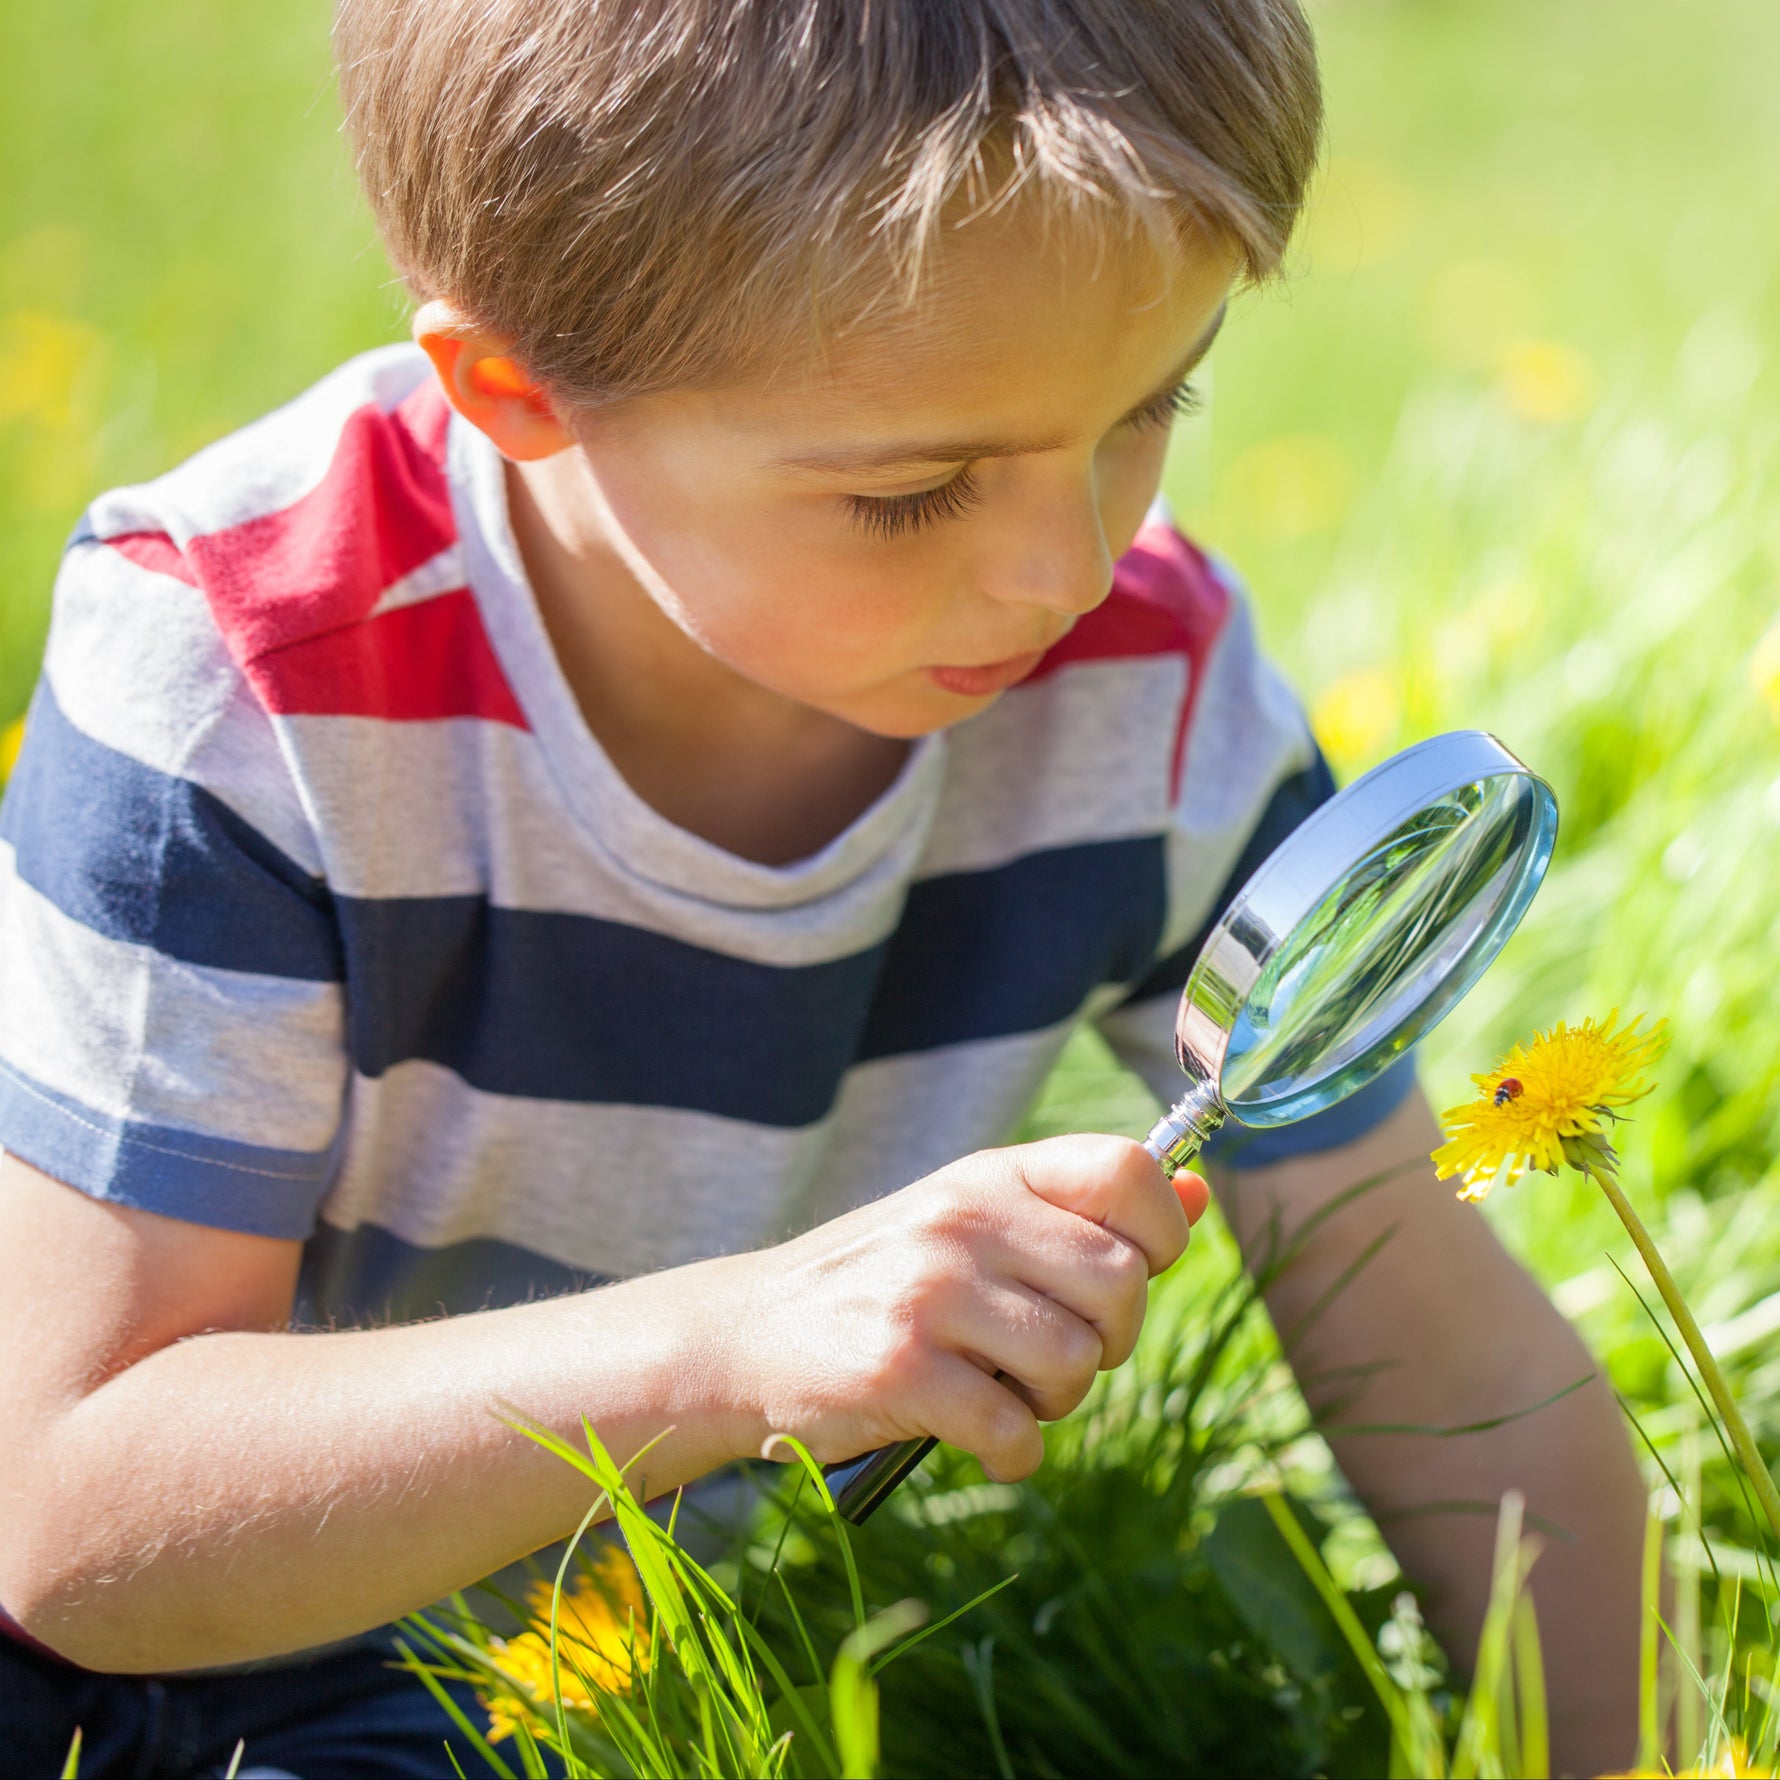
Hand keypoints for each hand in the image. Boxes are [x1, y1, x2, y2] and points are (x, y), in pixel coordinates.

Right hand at [714, 1136, 1209, 1480]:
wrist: (744, 1334)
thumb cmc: (881, 1282)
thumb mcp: (974, 1220)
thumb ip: (1080, 1212)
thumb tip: (1199, 1193)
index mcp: (990, 1175)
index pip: (1127, 1169)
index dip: (1160, 1231)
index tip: (1129, 1274)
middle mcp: (964, 1219)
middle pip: (1122, 1281)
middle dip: (1110, 1341)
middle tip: (1054, 1356)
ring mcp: (931, 1292)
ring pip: (1077, 1362)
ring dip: (1056, 1402)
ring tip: (1003, 1391)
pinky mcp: (900, 1370)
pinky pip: (1016, 1433)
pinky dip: (1013, 1456)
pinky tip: (980, 1440)